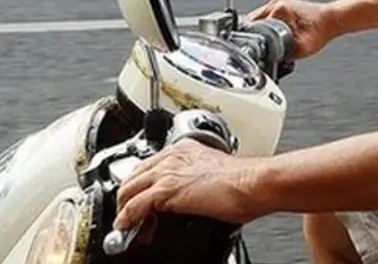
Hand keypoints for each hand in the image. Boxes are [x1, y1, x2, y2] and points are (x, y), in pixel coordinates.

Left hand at [114, 141, 261, 232]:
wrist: (253, 183)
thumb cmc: (245, 181)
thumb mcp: (215, 174)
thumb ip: (198, 180)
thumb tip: (196, 198)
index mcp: (185, 149)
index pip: (149, 165)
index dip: (141, 185)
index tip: (140, 199)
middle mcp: (173, 156)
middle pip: (133, 176)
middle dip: (127, 197)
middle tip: (130, 216)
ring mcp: (168, 172)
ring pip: (128, 190)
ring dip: (123, 210)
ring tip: (128, 226)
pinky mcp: (166, 190)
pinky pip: (134, 207)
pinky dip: (126, 219)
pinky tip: (127, 228)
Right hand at [246, 0, 341, 58]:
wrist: (333, 19)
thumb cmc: (322, 29)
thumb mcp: (303, 48)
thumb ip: (286, 56)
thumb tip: (273, 63)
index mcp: (279, 8)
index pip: (253, 25)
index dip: (252, 39)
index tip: (252, 47)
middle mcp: (277, 2)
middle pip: (253, 21)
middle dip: (254, 34)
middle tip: (259, 46)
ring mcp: (279, 2)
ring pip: (258, 18)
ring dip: (259, 30)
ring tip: (265, 41)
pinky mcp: (282, 5)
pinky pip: (266, 16)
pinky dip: (265, 26)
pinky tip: (270, 35)